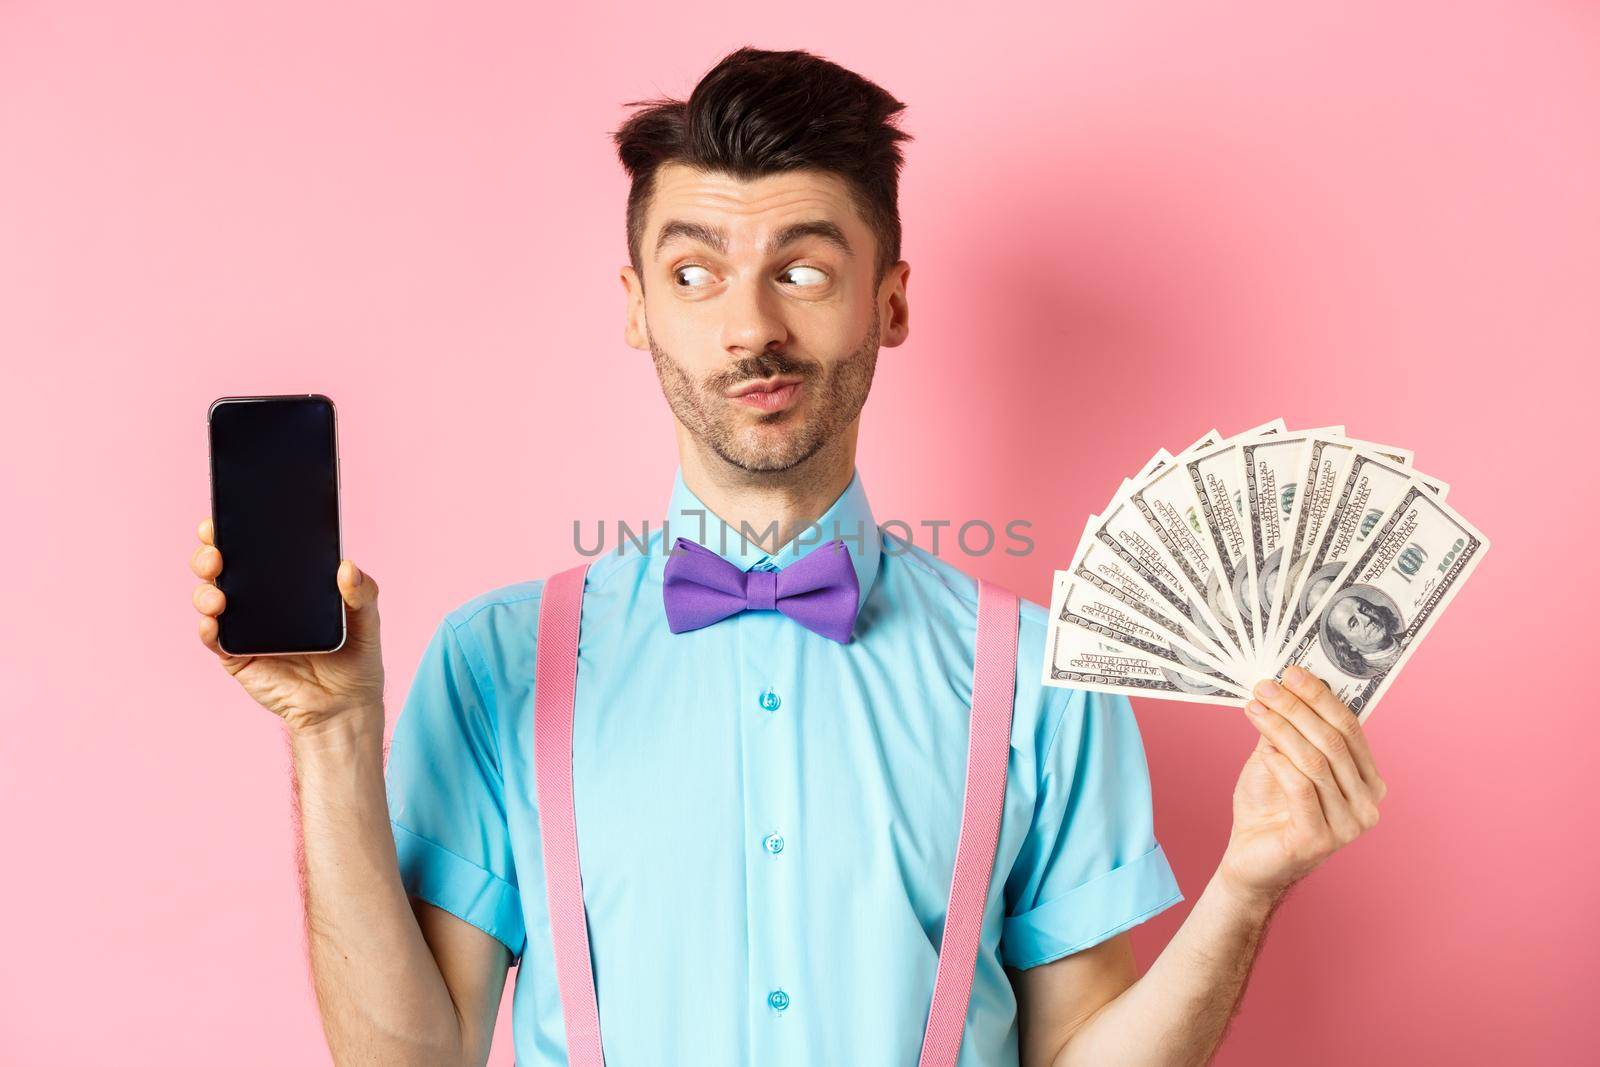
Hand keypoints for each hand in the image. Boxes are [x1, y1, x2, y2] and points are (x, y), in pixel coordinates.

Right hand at [190, 517, 385, 736]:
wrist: (344, 707)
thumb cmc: (355, 659)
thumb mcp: (367, 622)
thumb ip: (363, 594)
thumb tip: (348, 566)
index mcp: (287, 582)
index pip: (255, 548)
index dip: (234, 529)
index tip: (224, 516)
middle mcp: (259, 599)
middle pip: (223, 568)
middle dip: (209, 554)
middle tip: (215, 554)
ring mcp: (245, 627)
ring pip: (210, 598)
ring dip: (205, 592)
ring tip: (218, 596)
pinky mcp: (237, 656)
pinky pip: (214, 639)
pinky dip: (207, 629)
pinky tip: (212, 623)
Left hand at [1217, 665, 1386, 908]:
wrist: (1250, 859)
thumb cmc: (1268, 807)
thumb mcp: (1278, 758)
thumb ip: (1290, 729)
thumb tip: (1285, 685)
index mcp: (1367, 781)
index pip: (1350, 728)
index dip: (1320, 697)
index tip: (1291, 672)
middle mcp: (1367, 804)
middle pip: (1334, 741)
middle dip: (1297, 708)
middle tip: (1266, 687)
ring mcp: (1348, 826)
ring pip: (1316, 762)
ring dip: (1282, 729)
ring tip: (1255, 709)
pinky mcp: (1321, 840)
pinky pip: (1302, 789)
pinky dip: (1280, 764)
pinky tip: (1264, 750)